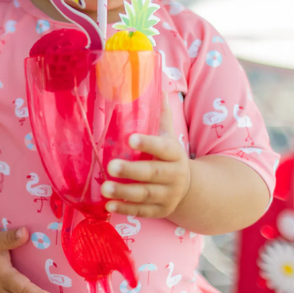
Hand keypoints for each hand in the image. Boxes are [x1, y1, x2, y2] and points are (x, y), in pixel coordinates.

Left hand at [101, 95, 191, 217]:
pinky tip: (108, 206)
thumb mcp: (168, 134)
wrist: (189, 188)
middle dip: (131, 171)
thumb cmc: (168, 154)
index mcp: (174, 154)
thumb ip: (160, 113)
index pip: (162, 148)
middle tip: (110, 166)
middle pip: (152, 174)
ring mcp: (167, 195)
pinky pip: (142, 212)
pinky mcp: (159, 211)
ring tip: (104, 187)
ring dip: (124, 192)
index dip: (148, 144)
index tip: (130, 138)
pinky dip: (125, 210)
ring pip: (145, 195)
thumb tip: (155, 80)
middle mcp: (174, 175)